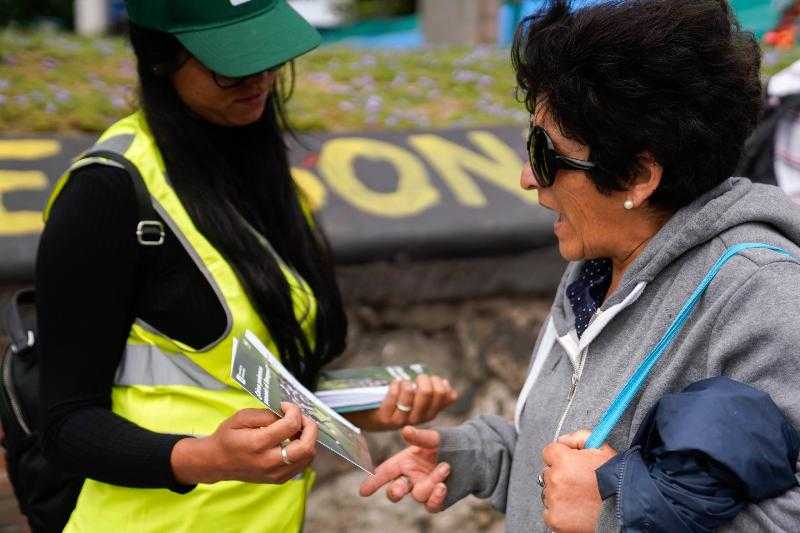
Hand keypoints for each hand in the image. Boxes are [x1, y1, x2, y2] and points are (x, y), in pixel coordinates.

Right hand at [171, 402, 317, 484]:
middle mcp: (268, 462)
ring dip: (308, 438)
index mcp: (257, 444)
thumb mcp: (241, 417)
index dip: (294, 411)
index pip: (290, 426)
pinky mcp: (279, 479)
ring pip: (308, 457)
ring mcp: (275, 474)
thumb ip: (266, 414)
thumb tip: (286, 414)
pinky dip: (304, 450)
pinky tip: (293, 441)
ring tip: (296, 429)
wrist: (217, 462)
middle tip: (301, 417)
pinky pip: (302, 464)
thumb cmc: (228, 437)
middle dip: (310, 427)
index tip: (287, 406)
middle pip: (306, 447)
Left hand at [345, 375, 457, 430]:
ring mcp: (400, 421)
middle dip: (423, 379)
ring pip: (411, 394)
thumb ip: (435, 397)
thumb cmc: (395, 404)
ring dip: (407, 383)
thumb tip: (453, 393)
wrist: (368, 415)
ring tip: (404, 382)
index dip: (438, 383)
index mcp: (428, 415)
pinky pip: (393, 398)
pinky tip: (394, 383)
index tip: (431, 378)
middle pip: (428, 392)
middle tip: (417, 378)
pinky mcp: (384, 420)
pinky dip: (394, 387)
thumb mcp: (417, 400)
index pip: (443, 396)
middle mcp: (416, 420)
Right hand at [359, 426, 449, 512]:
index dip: (374, 481)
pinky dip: (435, 497)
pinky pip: (431, 506)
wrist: (476, 455)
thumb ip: (421, 437)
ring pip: (418, 495)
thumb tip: (406, 430)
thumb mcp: (436, 437)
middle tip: (402, 486)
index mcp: (406, 461)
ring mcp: (424, 489)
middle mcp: (412, 477)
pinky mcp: (438, 499)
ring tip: (445, 467)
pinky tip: (443, 486)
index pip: (386, 472)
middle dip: (395, 490)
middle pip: (396, 490)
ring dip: (429, 483)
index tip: (363, 491)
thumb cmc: (452, 443)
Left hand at [541, 430, 616, 532]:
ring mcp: (554, 500)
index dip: (560, 457)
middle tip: (578, 484)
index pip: (549, 452)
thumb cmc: (616, 481)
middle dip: (560, 476)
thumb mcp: (603, 450)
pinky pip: (550, 511)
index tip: (569, 464)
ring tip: (580, 498)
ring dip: (559, 494)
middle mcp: (555, 479)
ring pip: (549, 492)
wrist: (625, 512)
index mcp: (564, 460)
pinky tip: (576, 510)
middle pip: (548, 473)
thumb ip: (580, 437)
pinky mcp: (554, 518)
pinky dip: (560, 511)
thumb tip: (563, 440)